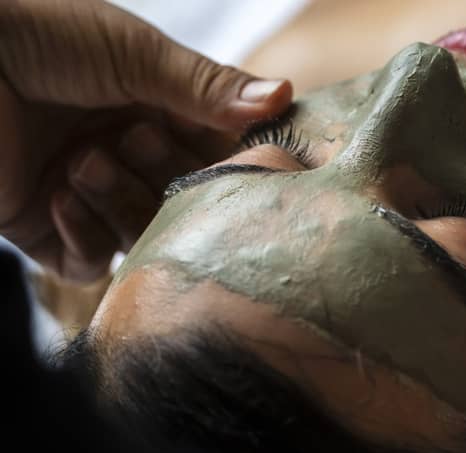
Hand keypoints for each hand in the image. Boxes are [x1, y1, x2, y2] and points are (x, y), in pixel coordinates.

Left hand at [0, 0, 291, 281]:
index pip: (219, 153)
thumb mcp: (134, 53)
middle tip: (132, 137)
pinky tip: (57, 194)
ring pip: (144, 236)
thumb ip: (208, 85)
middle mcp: (130, 156)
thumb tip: (283, 95)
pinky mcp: (48, 230)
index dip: (234, 161)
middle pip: (186, 202)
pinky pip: (89, 262)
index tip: (251, 162)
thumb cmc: (40, 35)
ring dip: (119, 201)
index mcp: (159, 111)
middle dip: (164, 175)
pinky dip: (83, 236)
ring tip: (82, 160)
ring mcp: (91, 196)